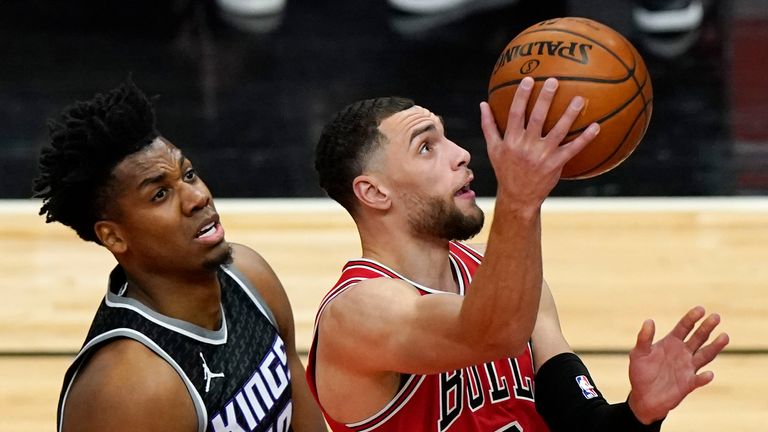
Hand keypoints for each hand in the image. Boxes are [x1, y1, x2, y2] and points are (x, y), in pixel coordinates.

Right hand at [479, 77, 598, 207]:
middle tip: (554, 81)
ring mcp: (542, 155)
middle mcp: (526, 146)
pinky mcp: (556, 164)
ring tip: (579, 98)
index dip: (522, 96)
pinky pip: (573, 149)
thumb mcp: (494, 149)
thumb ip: (489, 125)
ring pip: (558, 131)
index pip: (515, 114)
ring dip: (569, 115)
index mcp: (511, 140)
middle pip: (537, 118)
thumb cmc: (505, 169)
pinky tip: (596, 126)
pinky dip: (586, 138)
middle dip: (545, 99)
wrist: (518, 197)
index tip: (528, 79)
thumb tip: (483, 103)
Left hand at [627, 306, 729, 423]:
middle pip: (698, 338)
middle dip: (707, 327)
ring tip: (725, 336)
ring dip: (715, 347)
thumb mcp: (638, 354)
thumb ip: (644, 338)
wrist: (643, 397)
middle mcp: (683, 353)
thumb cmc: (641, 372)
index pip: (684, 327)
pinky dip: (704, 377)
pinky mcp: (689, 384)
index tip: (701, 309)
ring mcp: (688, 368)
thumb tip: (649, 320)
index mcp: (671, 343)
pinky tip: (708, 374)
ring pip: (705, 355)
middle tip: (716, 316)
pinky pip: (699, 379)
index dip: (692, 318)